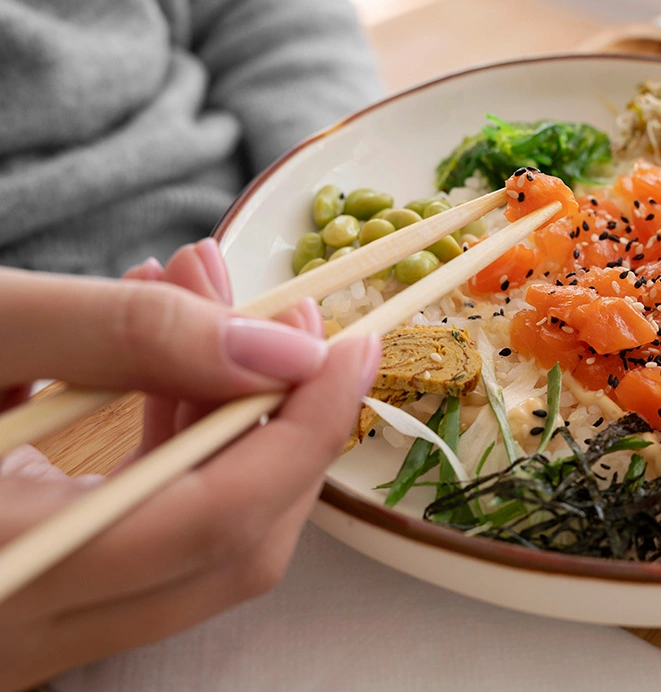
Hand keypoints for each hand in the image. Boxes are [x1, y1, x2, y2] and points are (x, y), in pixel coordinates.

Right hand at [0, 239, 379, 690]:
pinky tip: (162, 363)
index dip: (306, 428)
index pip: (218, 517)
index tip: (350, 342)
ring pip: (198, 544)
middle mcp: (28, 630)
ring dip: (229, 422)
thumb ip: (124, 334)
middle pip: (232, 543)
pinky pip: (150, 541)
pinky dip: (177, 452)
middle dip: (281, 418)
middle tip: (284, 311)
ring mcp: (33, 634)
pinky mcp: (37, 608)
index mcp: (7, 567)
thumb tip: (276, 348)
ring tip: (208, 302)